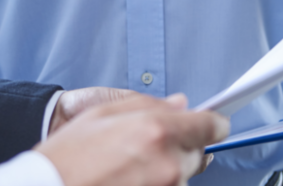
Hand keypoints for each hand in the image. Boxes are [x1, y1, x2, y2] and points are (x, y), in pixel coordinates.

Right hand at [37, 93, 228, 185]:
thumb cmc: (67, 157)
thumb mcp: (103, 114)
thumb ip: (147, 105)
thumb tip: (179, 105)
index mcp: (156, 130)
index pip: (208, 126)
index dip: (213, 123)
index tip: (215, 124)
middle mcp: (168, 164)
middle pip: (199, 154)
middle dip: (183, 146)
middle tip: (151, 147)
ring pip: (183, 177)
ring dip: (169, 170)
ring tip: (132, 168)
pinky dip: (158, 184)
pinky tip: (131, 180)